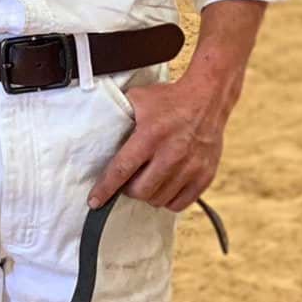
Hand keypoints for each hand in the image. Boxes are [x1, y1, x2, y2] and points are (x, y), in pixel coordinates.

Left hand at [88, 64, 236, 212]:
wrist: (207, 99)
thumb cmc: (170, 99)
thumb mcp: (139, 98)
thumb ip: (120, 114)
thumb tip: (98, 125)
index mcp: (150, 135)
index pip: (122, 169)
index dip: (105, 188)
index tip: (94, 201)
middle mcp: (170, 154)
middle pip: (141, 190)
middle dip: (128, 190)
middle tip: (128, 181)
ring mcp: (190, 167)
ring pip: (159, 199)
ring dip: (148, 195)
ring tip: (147, 182)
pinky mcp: (204, 175)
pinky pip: (180, 203)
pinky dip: (168, 200)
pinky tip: (164, 187)